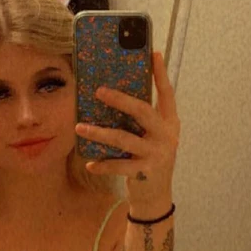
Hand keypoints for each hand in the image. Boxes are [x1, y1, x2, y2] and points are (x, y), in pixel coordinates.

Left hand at [74, 51, 179, 209]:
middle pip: (143, 112)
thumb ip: (140, 120)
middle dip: (121, 100)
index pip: (167, 94)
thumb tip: (114, 95)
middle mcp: (166, 136)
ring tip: (81, 127)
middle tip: (99, 91)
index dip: (161, 75)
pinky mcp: (145, 172)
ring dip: (100, 133)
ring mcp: (156, 154)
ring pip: (124, 139)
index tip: (153, 54)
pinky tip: (89, 162)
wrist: (156, 195)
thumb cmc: (149, 159)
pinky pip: (119, 165)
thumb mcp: (151, 136)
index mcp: (169, 123)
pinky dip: (103, 164)